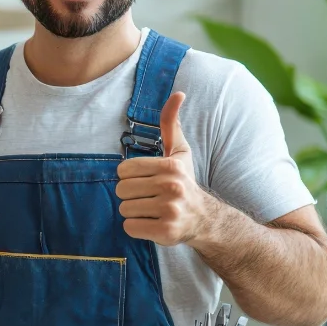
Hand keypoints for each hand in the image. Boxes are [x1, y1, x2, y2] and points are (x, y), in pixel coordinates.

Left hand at [116, 92, 208, 245]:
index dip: (130, 177)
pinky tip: (153, 223)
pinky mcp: (166, 232)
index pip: (123, 171)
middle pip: (121, 190)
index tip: (147, 181)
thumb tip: (178, 93)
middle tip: (150, 197)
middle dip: (131, 195)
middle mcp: (172, 187)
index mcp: (171, 166)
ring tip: (152, 210)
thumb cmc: (185, 182)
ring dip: (134, 212)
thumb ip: (171, 123)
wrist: (205, 219)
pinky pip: (129, 227)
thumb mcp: (179, 151)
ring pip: (124, 209)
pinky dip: (137, 228)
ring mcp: (170, 211)